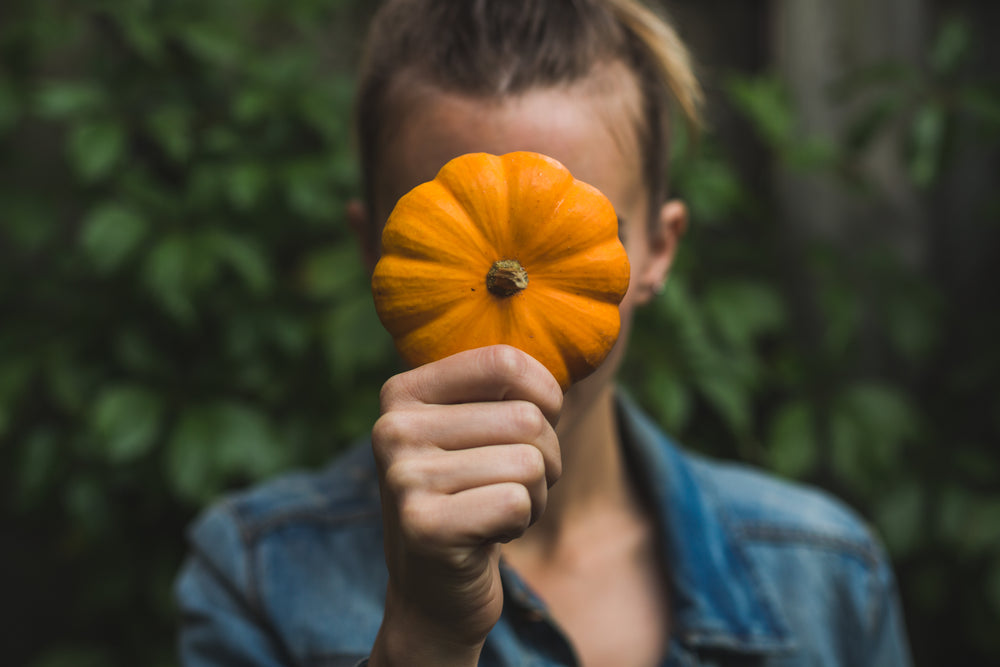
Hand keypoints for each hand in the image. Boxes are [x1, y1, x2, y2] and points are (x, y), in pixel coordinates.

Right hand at [368, 345, 562, 666]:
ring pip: (530, 462)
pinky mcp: (423, 526)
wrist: (433, 594)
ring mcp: (402, 477)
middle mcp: (392, 428)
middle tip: (512, 487)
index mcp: (403, 392)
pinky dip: (520, 522)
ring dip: (536, 496)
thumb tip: (595, 314)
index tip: (539, 423)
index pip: (504, 361)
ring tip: (498, 510)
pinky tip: (489, 536)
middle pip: (528, 419)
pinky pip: (518, 502)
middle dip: (545, 460)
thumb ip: (505, 385)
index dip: (546, 395)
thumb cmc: (472, 496)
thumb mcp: (475, 431)